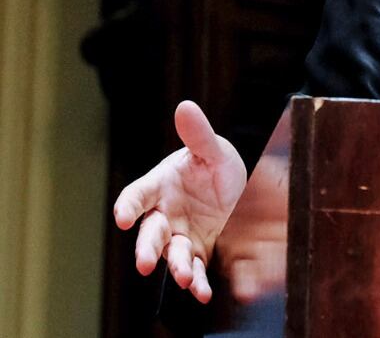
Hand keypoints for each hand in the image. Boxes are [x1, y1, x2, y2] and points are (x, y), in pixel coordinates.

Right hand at [113, 100, 247, 302]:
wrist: (237, 185)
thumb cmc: (215, 164)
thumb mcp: (212, 149)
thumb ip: (198, 134)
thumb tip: (185, 106)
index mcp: (160, 185)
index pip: (137, 195)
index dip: (128, 206)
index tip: (123, 218)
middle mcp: (164, 213)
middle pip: (151, 232)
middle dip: (147, 247)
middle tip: (144, 263)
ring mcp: (180, 233)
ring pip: (171, 253)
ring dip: (175, 267)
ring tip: (183, 277)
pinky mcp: (198, 249)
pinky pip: (195, 266)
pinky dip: (197, 281)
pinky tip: (202, 292)